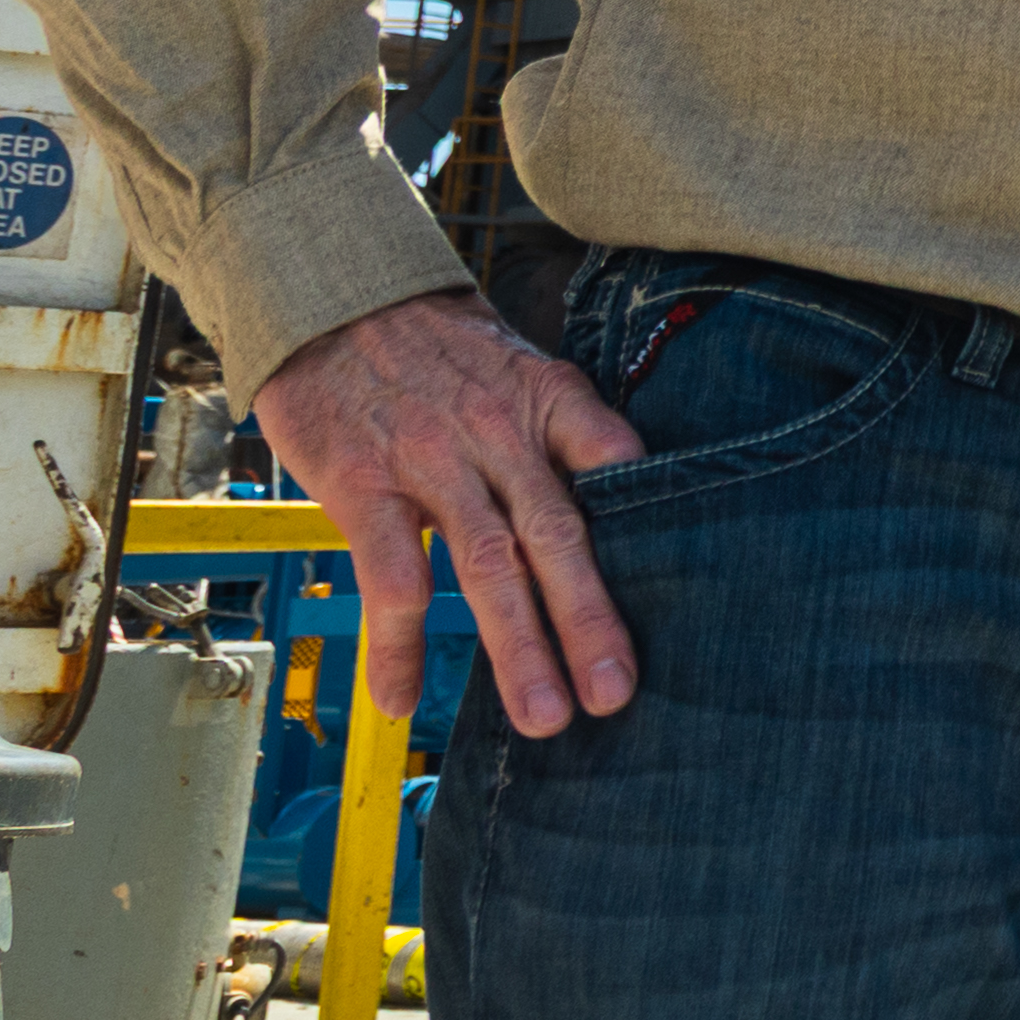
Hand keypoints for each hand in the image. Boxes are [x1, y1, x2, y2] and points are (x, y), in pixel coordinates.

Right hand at [250, 289, 645, 734]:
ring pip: (486, 564)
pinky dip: (398, 643)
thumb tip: (626, 494)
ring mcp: (432, 462)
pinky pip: (390, 576)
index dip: (651, 520)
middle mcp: (499, 434)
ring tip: (544, 717)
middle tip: (617, 693)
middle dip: (591, 620)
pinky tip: (401, 700)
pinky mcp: (365, 485)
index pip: (613, 462)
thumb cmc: (440, 353)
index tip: (682, 590)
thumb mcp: (521, 369)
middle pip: (558, 535)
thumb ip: (568, 431)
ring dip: (517, 647)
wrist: (337, 302)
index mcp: (548, 402)